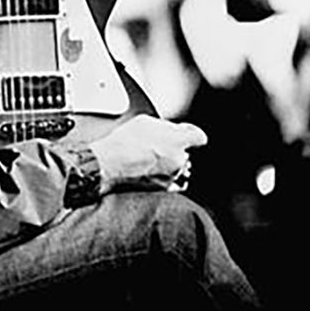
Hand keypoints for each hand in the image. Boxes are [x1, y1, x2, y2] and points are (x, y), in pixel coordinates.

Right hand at [88, 114, 206, 193]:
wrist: (110, 164)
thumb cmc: (124, 143)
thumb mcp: (145, 122)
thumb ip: (165, 126)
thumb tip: (172, 130)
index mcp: (179, 140)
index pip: (199, 137)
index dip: (191, 134)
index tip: (185, 133)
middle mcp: (180, 159)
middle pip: (185, 151)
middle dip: (174, 148)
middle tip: (157, 144)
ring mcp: (173, 175)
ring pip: (177, 166)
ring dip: (168, 162)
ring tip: (148, 158)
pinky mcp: (164, 188)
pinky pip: (170, 180)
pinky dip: (163, 175)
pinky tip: (148, 170)